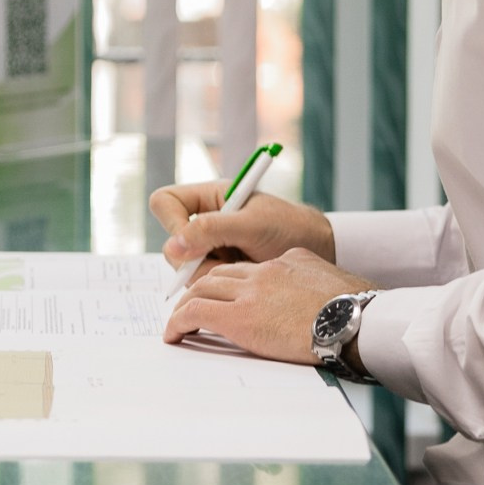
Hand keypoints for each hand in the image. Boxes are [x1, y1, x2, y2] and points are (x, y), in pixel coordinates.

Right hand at [150, 179, 334, 274]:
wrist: (318, 251)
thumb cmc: (290, 228)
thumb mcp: (253, 225)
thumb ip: (212, 230)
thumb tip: (175, 244)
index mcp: (210, 198)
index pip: (165, 202)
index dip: (172, 223)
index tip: (193, 242)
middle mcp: (204, 222)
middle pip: (171, 242)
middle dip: (194, 258)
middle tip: (225, 261)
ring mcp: (210, 248)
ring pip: (184, 268)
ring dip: (209, 273)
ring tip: (243, 268)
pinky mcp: (219, 270)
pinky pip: (200, 284)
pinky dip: (219, 286)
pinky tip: (243, 278)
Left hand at [162, 248, 373, 364]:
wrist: (357, 322)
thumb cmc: (359, 313)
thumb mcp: (337, 283)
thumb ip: (316, 283)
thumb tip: (317, 297)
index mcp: (290, 260)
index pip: (251, 268)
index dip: (233, 282)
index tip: (228, 295)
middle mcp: (265, 270)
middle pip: (221, 273)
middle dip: (203, 288)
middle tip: (192, 306)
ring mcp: (250, 291)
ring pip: (202, 287)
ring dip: (188, 304)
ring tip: (179, 321)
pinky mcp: (238, 316)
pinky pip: (195, 313)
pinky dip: (179, 322)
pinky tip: (174, 335)